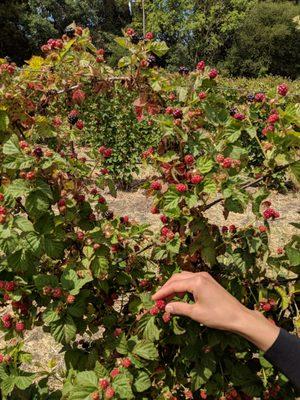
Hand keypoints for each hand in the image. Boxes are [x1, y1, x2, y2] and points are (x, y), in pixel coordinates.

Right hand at [152, 271, 279, 350]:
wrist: (239, 316)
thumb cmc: (218, 315)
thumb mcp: (196, 313)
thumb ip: (179, 308)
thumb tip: (166, 307)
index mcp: (196, 281)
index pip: (173, 285)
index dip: (162, 292)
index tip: (153, 299)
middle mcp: (200, 275)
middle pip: (177, 278)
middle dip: (167, 288)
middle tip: (159, 299)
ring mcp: (205, 277)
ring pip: (184, 278)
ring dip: (174, 286)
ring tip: (167, 298)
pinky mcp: (209, 281)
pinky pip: (191, 280)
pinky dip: (183, 286)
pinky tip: (180, 295)